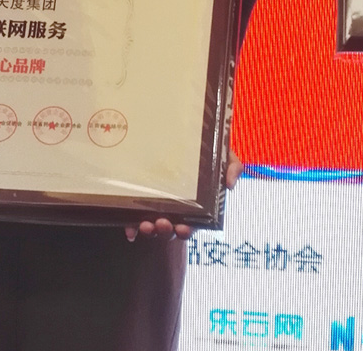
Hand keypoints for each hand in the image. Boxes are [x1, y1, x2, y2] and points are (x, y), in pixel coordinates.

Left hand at [123, 150, 242, 241]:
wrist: (185, 131)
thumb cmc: (207, 150)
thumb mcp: (224, 155)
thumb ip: (232, 166)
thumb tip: (230, 184)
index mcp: (195, 205)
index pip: (192, 224)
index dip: (187, 229)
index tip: (184, 227)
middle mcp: (176, 208)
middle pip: (170, 227)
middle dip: (165, 230)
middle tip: (162, 223)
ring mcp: (157, 204)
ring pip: (152, 225)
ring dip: (149, 229)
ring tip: (146, 224)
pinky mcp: (141, 198)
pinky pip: (134, 216)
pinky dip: (131, 226)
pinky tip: (129, 229)